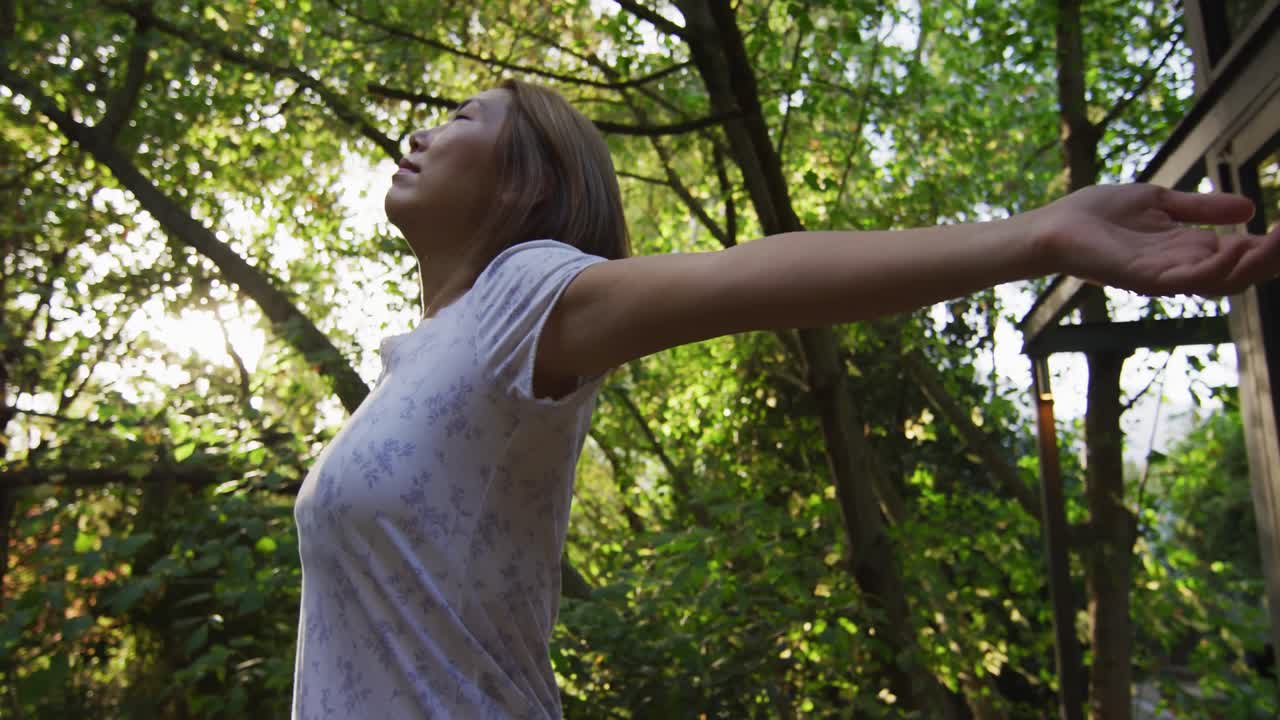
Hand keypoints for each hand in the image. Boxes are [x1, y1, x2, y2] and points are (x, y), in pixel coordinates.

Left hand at [1031, 183, 1279, 295]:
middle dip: (1274, 255)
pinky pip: (1187, 280)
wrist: (1053, 225)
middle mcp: (1182, 268)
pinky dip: (1216, 269)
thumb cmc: (1098, 214)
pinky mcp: (1142, 278)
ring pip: (1223, 280)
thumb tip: (1249, 208)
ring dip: (1255, 262)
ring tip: (1277, 240)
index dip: (1273, 244)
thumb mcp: (1160, 202)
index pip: (1244, 254)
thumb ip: (1202, 208)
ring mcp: (1164, 276)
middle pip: (1242, 271)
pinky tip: (1237, 249)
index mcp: (1189, 250)